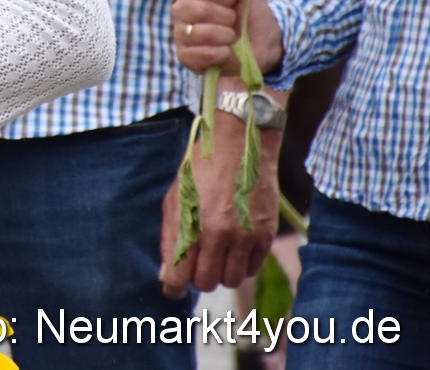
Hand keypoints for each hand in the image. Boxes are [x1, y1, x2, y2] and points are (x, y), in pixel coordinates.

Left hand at [160, 98, 281, 295]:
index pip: (180, 278)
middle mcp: (221, 237)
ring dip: (222, 272)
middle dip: (198, 277)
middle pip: (207, 283)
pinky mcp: (266, 235)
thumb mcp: (174, 200)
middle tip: (196, 262)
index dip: (173, 287)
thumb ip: (170, 238)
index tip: (172, 286)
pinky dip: (242, 264)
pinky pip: (253, 268)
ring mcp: (246, 238)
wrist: (238, 146)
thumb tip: (166, 273)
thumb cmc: (199, 171)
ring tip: (216, 252)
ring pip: (232, 281)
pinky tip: (234, 245)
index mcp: (192, 228)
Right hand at [172, 0, 283, 74]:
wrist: (264, 41)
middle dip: (226, 17)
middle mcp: (181, 9)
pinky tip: (226, 51)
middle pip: (198, 10)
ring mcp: (181, 33)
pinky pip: (195, 55)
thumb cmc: (251, 10)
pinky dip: (217, 54)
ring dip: (224, 36)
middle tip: (233, 20)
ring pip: (197, 33)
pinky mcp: (185, 56)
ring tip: (231, 36)